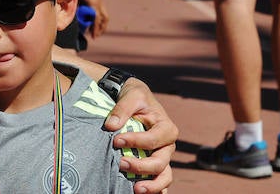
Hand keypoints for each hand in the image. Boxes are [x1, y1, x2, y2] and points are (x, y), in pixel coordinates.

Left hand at [74, 0, 108, 37]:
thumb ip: (75, 8)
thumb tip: (71, 17)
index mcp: (94, 4)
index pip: (97, 20)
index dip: (95, 29)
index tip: (93, 36)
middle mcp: (99, 3)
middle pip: (104, 19)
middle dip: (101, 28)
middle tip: (95, 35)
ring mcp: (99, 1)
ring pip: (104, 15)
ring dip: (101, 24)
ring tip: (95, 30)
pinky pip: (101, 11)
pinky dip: (99, 18)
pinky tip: (92, 20)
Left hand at [105, 78, 177, 192]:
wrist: (137, 101)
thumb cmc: (136, 98)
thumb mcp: (131, 96)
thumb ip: (122, 109)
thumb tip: (111, 126)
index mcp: (166, 128)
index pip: (153, 139)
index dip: (136, 141)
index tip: (116, 140)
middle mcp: (168, 145)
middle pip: (161, 162)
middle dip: (142, 166)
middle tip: (122, 164)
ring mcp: (163, 157)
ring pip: (164, 176)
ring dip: (152, 185)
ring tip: (136, 189)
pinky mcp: (155, 164)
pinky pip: (160, 181)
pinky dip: (155, 190)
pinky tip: (141, 193)